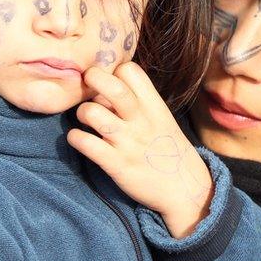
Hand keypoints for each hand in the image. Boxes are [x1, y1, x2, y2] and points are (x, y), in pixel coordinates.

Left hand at [67, 63, 213, 237]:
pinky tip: (79, 139)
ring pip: (93, 113)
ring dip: (81, 112)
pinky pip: (86, 144)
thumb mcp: (162, 119)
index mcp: (154, 106)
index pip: (130, 70)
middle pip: (112, 86)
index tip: (109, 82)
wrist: (185, 190)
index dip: (114, 71)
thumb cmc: (168, 150)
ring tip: (84, 119)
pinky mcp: (117, 165)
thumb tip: (108, 87)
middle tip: (86, 86)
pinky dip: (75, 138)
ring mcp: (128, 143)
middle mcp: (141, 120)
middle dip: (92, 78)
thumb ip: (140, 102)